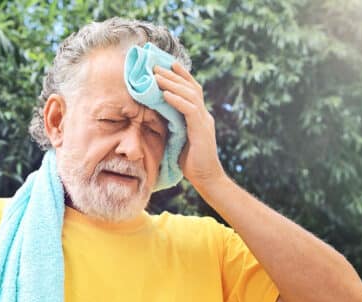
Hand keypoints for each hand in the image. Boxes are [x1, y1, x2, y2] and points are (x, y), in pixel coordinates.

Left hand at [153, 63, 224, 186]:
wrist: (207, 178)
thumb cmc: (190, 162)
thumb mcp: (178, 139)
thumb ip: (172, 125)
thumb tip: (155, 115)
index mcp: (199, 116)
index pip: (191, 90)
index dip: (181, 75)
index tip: (167, 64)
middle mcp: (203, 115)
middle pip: (190, 87)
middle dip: (172, 75)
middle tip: (155, 66)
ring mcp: (204, 121)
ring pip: (189, 95)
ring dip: (171, 84)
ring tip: (156, 76)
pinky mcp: (201, 130)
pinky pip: (189, 110)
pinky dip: (176, 100)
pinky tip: (165, 94)